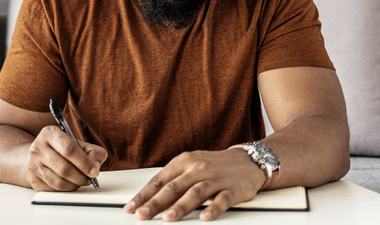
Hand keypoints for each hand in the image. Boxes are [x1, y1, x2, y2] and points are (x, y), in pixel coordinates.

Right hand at [27, 125, 107, 191]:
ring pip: (58, 182)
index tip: (94, 171)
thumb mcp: (79, 144)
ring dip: (74, 185)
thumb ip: (93, 152)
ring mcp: (33, 164)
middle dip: (81, 176)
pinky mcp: (33, 179)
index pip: (68, 149)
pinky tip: (70, 183)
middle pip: (63, 168)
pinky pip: (53, 190)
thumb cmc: (62, 149)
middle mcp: (37, 147)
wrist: (41, 154)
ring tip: (81, 181)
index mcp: (49, 133)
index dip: (84, 162)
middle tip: (89, 179)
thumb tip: (95, 166)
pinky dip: (66, 189)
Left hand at [124, 149, 265, 220]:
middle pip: (174, 187)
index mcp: (184, 162)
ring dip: (181, 206)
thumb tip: (150, 199)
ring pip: (195, 193)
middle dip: (156, 202)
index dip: (144, 195)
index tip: (132, 207)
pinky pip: (222, 200)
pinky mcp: (232, 189)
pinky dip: (213, 209)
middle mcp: (198, 168)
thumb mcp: (191, 166)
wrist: (247, 161)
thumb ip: (173, 180)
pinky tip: (205, 217)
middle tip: (143, 215)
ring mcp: (215, 178)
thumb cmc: (213, 165)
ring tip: (168, 218)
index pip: (159, 180)